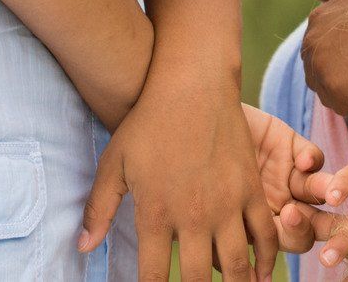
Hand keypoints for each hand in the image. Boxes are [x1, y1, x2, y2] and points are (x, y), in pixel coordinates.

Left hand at [79, 75, 283, 281]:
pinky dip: (265, 261)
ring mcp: (226, 203)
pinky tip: (259, 276)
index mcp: (156, 213)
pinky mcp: (249, 189)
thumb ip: (98, 209)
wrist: (191, 85)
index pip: (153, 277)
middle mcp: (193, 215)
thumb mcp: (114, 163)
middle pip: (198, 280)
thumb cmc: (148, 122)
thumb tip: (82, 248)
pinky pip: (264, 234)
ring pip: (236, 265)